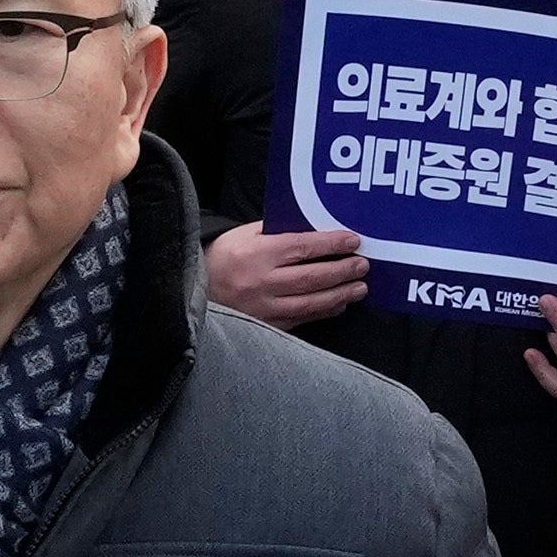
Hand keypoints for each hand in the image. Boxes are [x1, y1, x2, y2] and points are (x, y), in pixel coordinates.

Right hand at [204, 221, 376, 325]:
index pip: (303, 247)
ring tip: (360, 288)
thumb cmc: (223, 256)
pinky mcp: (266, 325)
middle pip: (312, 277)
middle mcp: (262, 283)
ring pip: (311, 303)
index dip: (331, 244)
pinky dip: (323, 312)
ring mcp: (264, 307)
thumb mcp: (245, 234)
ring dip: (340, 295)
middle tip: (363, 265)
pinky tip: (339, 304)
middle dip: (342, 271)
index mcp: (257, 254)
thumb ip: (278, 231)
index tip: (353, 240)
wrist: (193, 288)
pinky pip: (301, 319)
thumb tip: (316, 232)